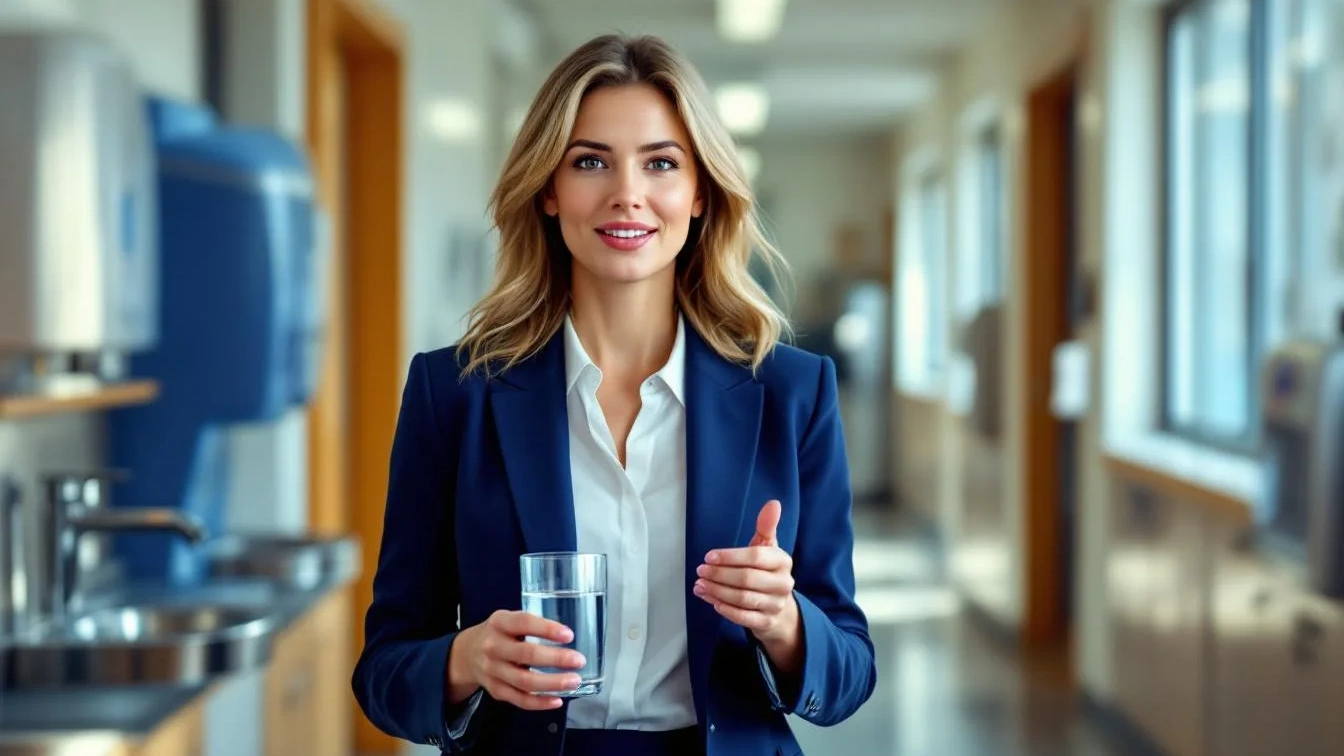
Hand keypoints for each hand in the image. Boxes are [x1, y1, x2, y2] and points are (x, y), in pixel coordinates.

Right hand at [447, 610, 586, 710]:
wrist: (467, 653)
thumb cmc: (500, 634)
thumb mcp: (509, 619)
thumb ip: (532, 625)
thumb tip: (568, 637)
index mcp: (500, 622)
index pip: (524, 623)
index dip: (547, 629)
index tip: (569, 635)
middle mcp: (493, 646)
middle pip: (527, 655)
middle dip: (556, 659)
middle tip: (579, 660)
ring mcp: (492, 670)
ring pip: (524, 681)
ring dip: (552, 683)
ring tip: (574, 681)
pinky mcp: (495, 690)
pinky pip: (519, 699)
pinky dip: (540, 702)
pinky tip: (557, 700)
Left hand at [693, 500, 800, 645]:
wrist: (780, 609)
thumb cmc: (767, 573)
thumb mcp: (767, 548)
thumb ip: (766, 526)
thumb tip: (773, 503)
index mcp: (782, 561)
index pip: (756, 556)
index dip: (730, 556)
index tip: (708, 556)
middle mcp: (783, 583)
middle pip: (747, 578)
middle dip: (719, 574)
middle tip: (700, 571)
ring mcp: (775, 604)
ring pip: (743, 599)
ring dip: (717, 591)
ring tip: (700, 585)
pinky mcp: (766, 622)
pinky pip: (743, 617)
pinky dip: (725, 610)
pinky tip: (711, 601)